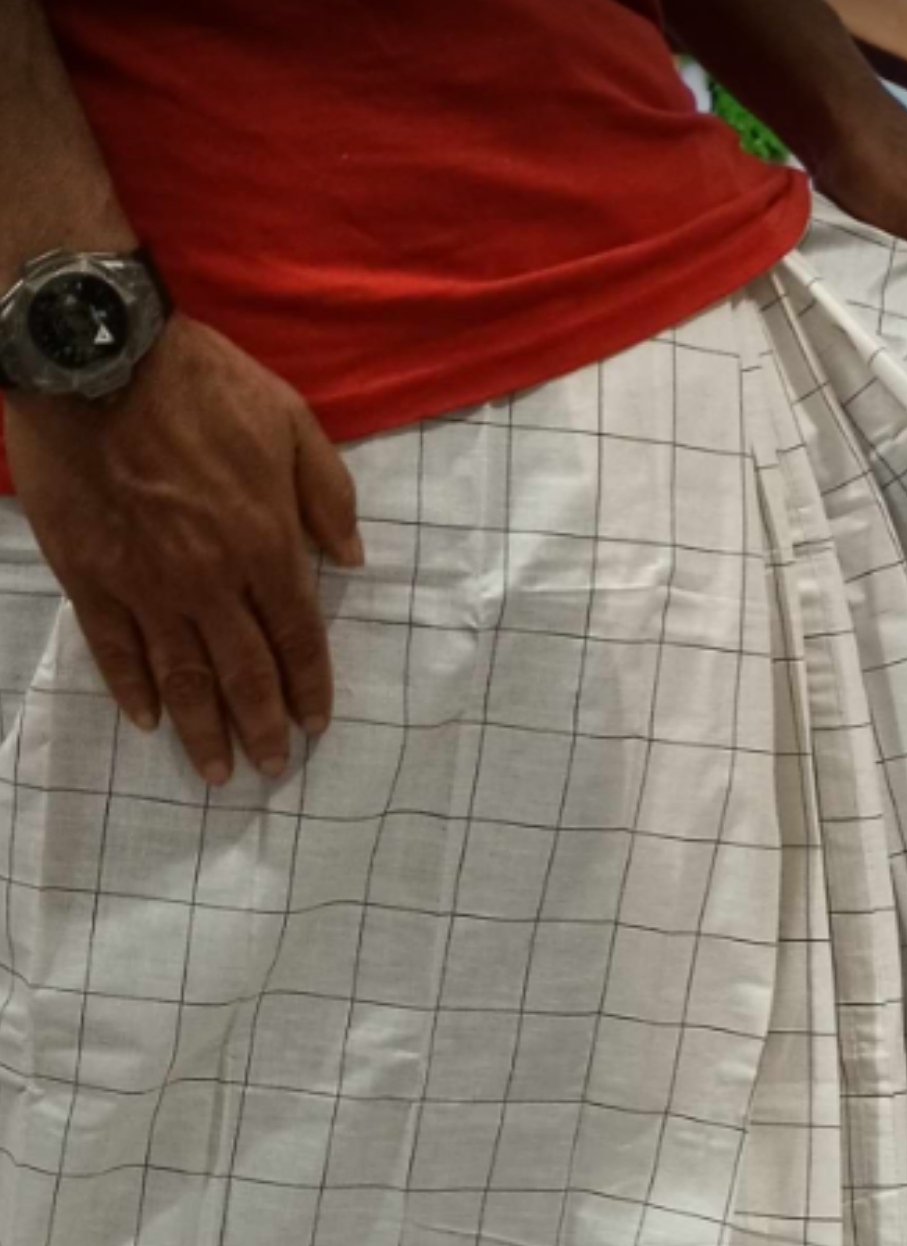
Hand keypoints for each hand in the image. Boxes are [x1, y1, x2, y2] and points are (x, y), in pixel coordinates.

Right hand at [3, 312, 363, 785]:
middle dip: (263, 727)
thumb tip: (355, 558)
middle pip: (244, 672)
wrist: (94, 353)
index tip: (315, 723)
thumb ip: (327, 494)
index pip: (298, 635)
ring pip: (183, 676)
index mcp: (264, 544)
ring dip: (203, 730)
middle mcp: (209, 579)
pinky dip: (133, 688)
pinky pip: (114, 648)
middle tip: (273, 769)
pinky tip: (148, 719)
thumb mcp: (290, 419)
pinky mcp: (90, 575)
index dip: (309, 685)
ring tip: (218, 772)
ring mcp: (145, 583)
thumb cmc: (199, 381)